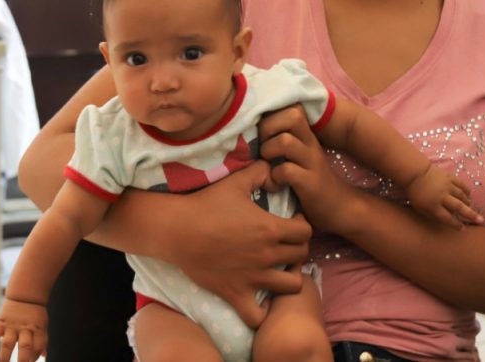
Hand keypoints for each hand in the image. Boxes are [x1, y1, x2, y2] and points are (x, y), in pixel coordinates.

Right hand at [0, 298, 47, 361]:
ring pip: (8, 344)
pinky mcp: (1, 323)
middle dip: (23, 360)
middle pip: (25, 346)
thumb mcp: (42, 324)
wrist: (25, 294)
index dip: (36, 355)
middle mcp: (25, 328)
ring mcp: (12, 326)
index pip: (39, 345)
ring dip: (5, 357)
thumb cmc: (35, 313)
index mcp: (37, 328)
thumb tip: (43, 355)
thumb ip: (42, 339)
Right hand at [166, 160, 311, 327]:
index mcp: (271, 229)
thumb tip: (270, 167)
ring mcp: (253, 277)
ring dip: (289, 278)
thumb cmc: (206, 204)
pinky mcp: (236, 294)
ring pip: (292, 286)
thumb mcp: (235, 182)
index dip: (302, 226)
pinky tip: (258, 299)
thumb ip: (258, 172)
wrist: (178, 230)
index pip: (306, 232)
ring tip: (279, 270)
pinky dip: (262, 312)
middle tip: (286, 245)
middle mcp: (267, 255)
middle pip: (302, 257)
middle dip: (298, 250)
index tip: (292, 223)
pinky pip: (258, 316)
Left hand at [258, 105, 356, 233]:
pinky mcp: (311, 183)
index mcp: (306, 134)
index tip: (263, 132)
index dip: (273, 114)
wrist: (339, 206)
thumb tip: (253, 128)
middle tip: (262, 146)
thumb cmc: (310, 179)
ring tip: (267, 163)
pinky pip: (287, 171)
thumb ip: (284, 139)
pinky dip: (275, 176)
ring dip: (269, 150)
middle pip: (292, 115)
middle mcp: (311, 143)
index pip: (292, 107)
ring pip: (286, 141)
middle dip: (268, 128)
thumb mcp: (299, 155)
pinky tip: (275, 183)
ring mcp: (312, 162)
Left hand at [406, 167, 484, 228]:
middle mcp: (441, 196)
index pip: (447, 218)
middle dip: (471, 215)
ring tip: (470, 206)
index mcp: (433, 206)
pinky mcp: (449, 177)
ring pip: (461, 196)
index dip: (456, 224)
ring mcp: (446, 186)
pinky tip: (469, 195)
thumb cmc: (416, 193)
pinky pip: (461, 185)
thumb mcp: (420, 208)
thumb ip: (433, 216)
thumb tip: (448, 220)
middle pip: (459, 207)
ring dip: (468, 202)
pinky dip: (466, 190)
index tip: (463, 229)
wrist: (414, 173)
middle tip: (482, 221)